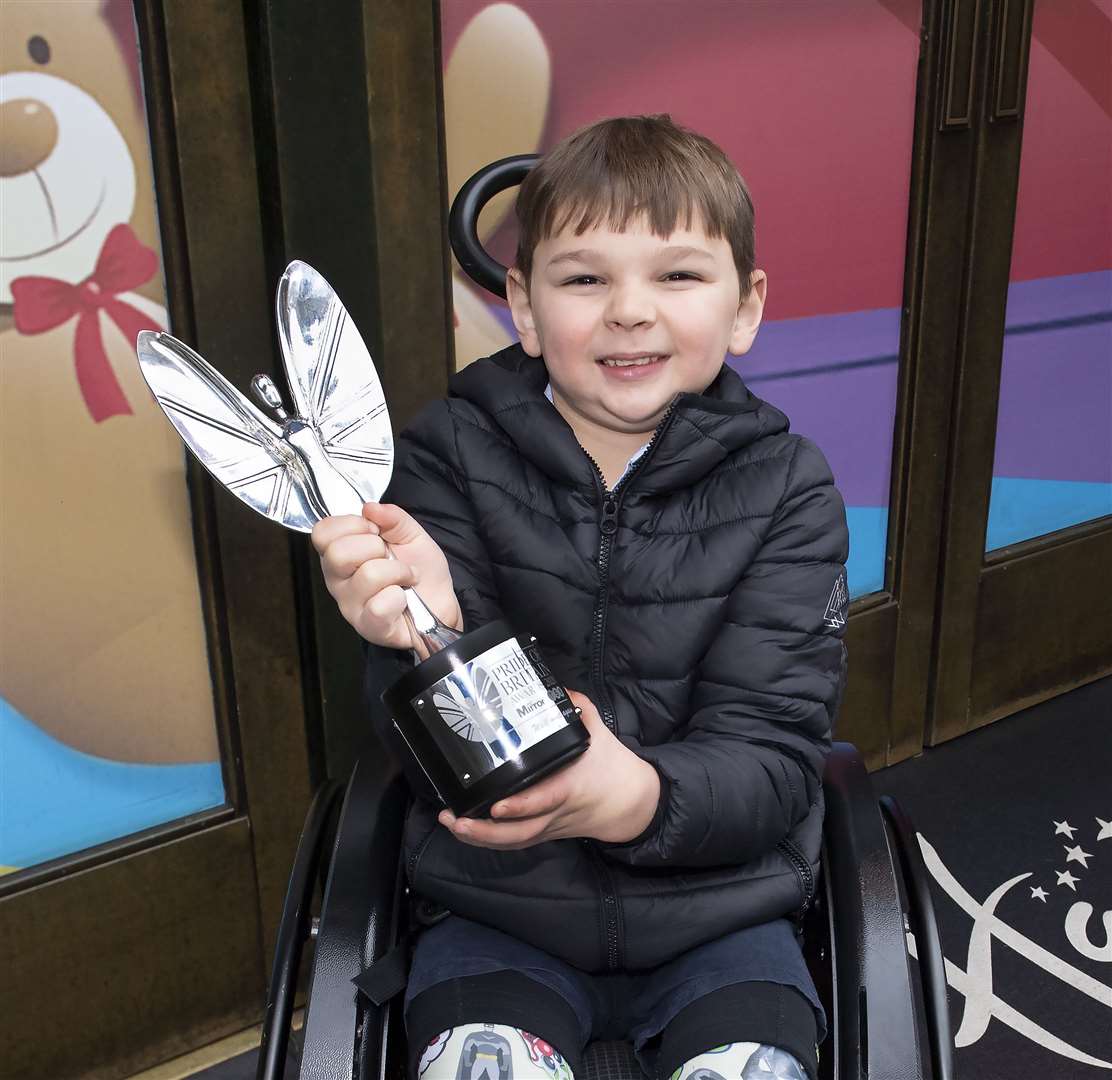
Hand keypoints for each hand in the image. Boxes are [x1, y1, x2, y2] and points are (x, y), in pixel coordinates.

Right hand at [311, 502, 461, 650]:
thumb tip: (370, 508)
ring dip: (398, 572)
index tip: (376, 531)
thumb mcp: (410, 534)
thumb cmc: (420, 570)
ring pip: (367, 575)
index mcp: (341, 554)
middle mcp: (338, 580)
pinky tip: (402, 599)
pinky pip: (379, 605)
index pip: (322, 532)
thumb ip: (392, 517)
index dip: (352, 525)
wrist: (441, 603)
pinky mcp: (368, 627)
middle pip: (337, 554)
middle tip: (390, 556)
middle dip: (375, 547)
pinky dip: (399, 598)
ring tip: (406, 578)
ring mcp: (350, 606)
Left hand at [438, 691, 661, 849]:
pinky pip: (513, 843)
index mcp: (570, 787)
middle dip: (485, 831)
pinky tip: (463, 830)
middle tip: (455, 819)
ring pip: (512, 843)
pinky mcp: (543, 832)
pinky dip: (487, 841)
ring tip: (451, 823)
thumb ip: (574, 707)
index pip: (545, 800)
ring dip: (478, 838)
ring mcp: (548, 826)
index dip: (521, 806)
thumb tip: (550, 684)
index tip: (497, 805)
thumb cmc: (611, 765)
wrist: (630, 802)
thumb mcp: (598, 731)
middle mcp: (555, 813)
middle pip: (520, 833)